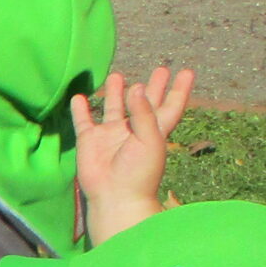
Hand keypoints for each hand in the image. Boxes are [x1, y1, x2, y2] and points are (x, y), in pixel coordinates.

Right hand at [73, 65, 194, 246]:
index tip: (187, 71)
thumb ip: (143, 113)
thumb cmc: (139, 172)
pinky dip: (80, 109)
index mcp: (154, 131)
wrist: (115, 197)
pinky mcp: (90, 141)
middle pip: (145, 103)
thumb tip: (135, 87)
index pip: (170, 106)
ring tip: (116, 75)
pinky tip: (78, 97)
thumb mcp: (149, 140)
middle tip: (161, 69)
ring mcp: (111, 135)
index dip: (179, 90)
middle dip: (153, 87)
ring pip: (113, 108)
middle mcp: (134, 130)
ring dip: (115, 93)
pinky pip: (84, 121)